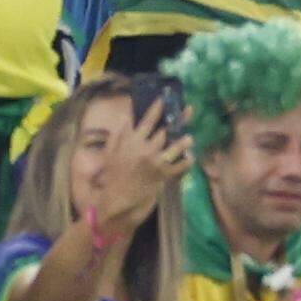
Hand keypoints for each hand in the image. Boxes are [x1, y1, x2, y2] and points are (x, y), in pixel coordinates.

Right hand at [80, 117, 191, 246]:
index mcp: (132, 141)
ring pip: (175, 147)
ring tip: (190, 137)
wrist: (117, 200)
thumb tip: (125, 117)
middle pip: (165, 131)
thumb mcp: (109, 153)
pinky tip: (190, 158)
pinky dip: (186, 162)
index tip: (164, 99)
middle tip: (189, 110)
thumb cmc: (112, 177)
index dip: (157, 109)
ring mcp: (155, 162)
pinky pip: (179, 167)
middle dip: (179, 119)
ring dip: (184, 141)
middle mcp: (145, 149)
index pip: (147, 121)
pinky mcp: (163, 175)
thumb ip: (118, 135)